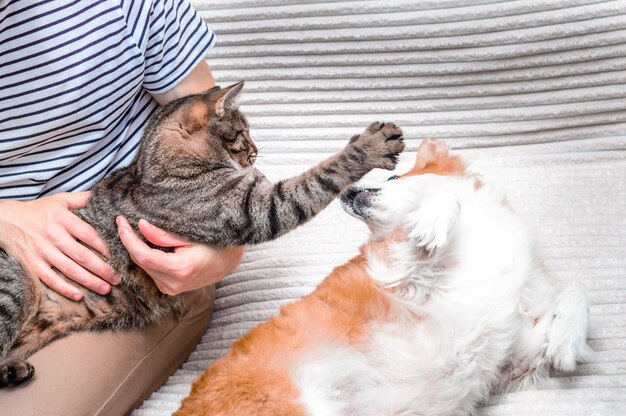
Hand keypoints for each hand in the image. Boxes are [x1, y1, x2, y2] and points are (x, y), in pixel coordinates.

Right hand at [0, 192, 118, 300]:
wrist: (6, 220)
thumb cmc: (39, 211)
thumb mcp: (61, 200)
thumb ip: (84, 199)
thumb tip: (106, 197)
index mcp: (62, 218)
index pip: (88, 234)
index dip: (105, 246)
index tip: (121, 255)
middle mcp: (52, 235)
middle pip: (82, 255)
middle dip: (102, 269)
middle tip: (118, 278)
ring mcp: (41, 251)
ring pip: (69, 269)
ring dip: (89, 281)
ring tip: (106, 288)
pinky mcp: (32, 263)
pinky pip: (49, 279)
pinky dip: (64, 288)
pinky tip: (79, 295)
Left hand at [116, 216, 243, 294]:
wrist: (229, 262)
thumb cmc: (215, 245)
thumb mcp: (190, 236)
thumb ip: (163, 235)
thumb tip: (140, 226)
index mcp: (179, 269)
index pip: (143, 255)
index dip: (128, 239)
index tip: (120, 222)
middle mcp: (172, 284)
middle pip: (141, 262)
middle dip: (129, 242)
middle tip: (123, 222)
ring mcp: (171, 289)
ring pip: (144, 267)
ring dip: (137, 249)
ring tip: (132, 230)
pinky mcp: (170, 289)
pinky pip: (151, 271)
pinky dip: (146, 257)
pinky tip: (146, 244)